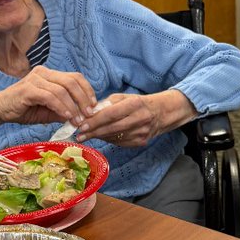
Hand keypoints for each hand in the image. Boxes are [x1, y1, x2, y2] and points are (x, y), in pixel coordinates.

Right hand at [0, 67, 96, 130]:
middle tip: (89, 114)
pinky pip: (50, 97)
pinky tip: (66, 116)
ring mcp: (34, 79)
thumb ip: (64, 110)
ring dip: (73, 107)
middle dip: (83, 99)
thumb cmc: (23, 110)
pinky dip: (61, 107)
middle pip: (71, 81)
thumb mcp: (48, 111)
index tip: (93, 106)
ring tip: (78, 120)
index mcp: (49, 74)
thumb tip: (83, 116)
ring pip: (62, 90)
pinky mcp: (27, 90)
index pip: (75, 77)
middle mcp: (43, 73)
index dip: (87, 91)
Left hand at [76, 89, 194, 145]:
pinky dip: (108, 139)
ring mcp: (141, 133)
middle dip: (93, 132)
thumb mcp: (123, 97)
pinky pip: (120, 142)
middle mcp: (140, 119)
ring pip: (115, 137)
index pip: (111, 114)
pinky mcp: (141, 142)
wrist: (160, 113)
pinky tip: (100, 137)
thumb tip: (88, 114)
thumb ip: (106, 104)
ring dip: (99, 137)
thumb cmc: (137, 103)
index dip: (95, 121)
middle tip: (79, 135)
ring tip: (86, 136)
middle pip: (112, 128)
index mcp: (134, 104)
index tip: (82, 125)